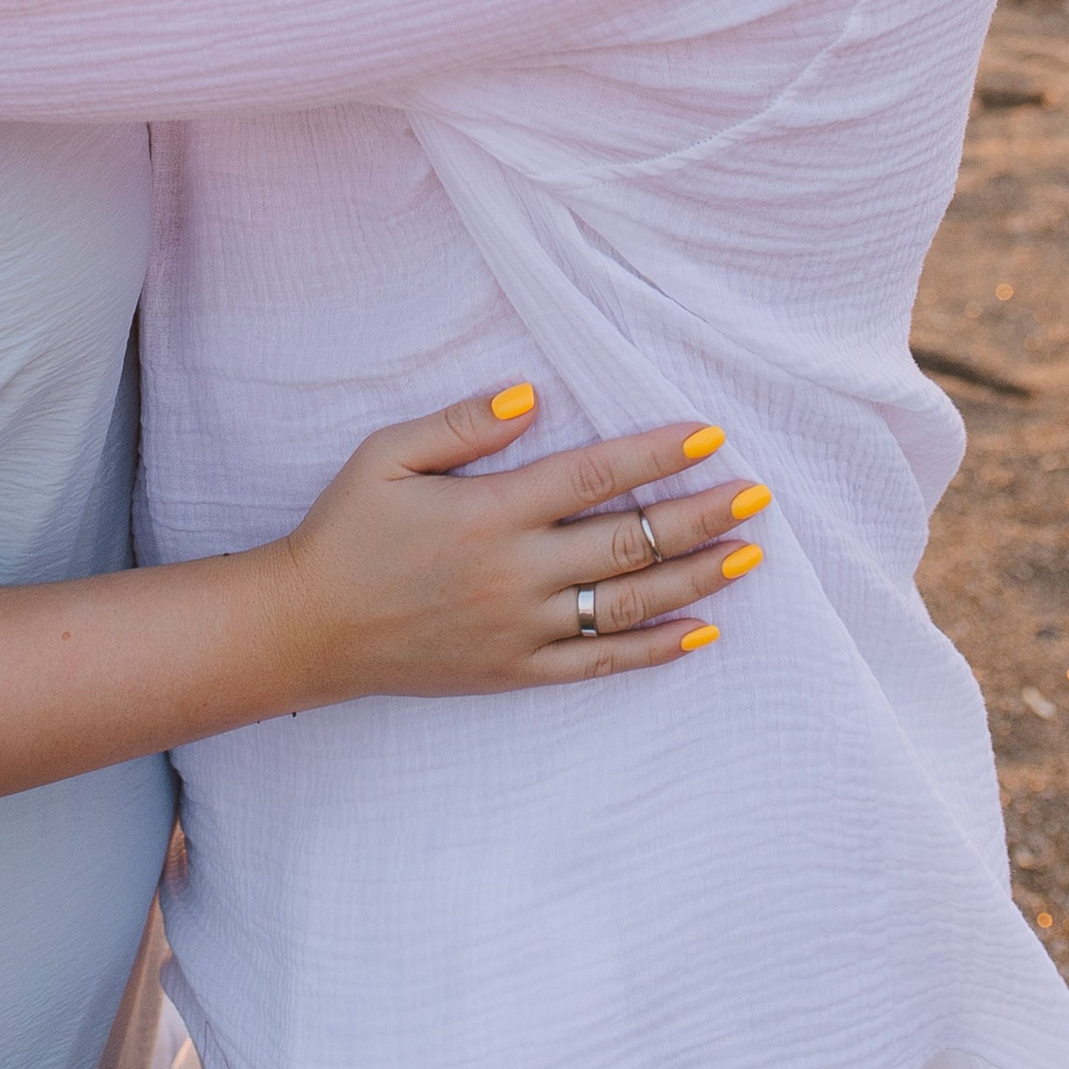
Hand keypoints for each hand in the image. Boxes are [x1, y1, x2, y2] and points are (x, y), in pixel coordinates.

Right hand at [274, 389, 770, 701]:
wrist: (310, 629)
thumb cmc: (346, 529)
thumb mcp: (387, 455)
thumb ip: (462, 424)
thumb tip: (532, 396)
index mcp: (491, 512)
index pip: (596, 476)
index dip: (658, 454)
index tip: (711, 436)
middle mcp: (517, 574)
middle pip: (630, 540)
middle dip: (701, 514)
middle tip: (758, 494)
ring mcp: (522, 629)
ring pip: (629, 604)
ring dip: (696, 577)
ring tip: (749, 555)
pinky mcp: (517, 672)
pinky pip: (601, 665)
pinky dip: (656, 650)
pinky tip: (701, 631)